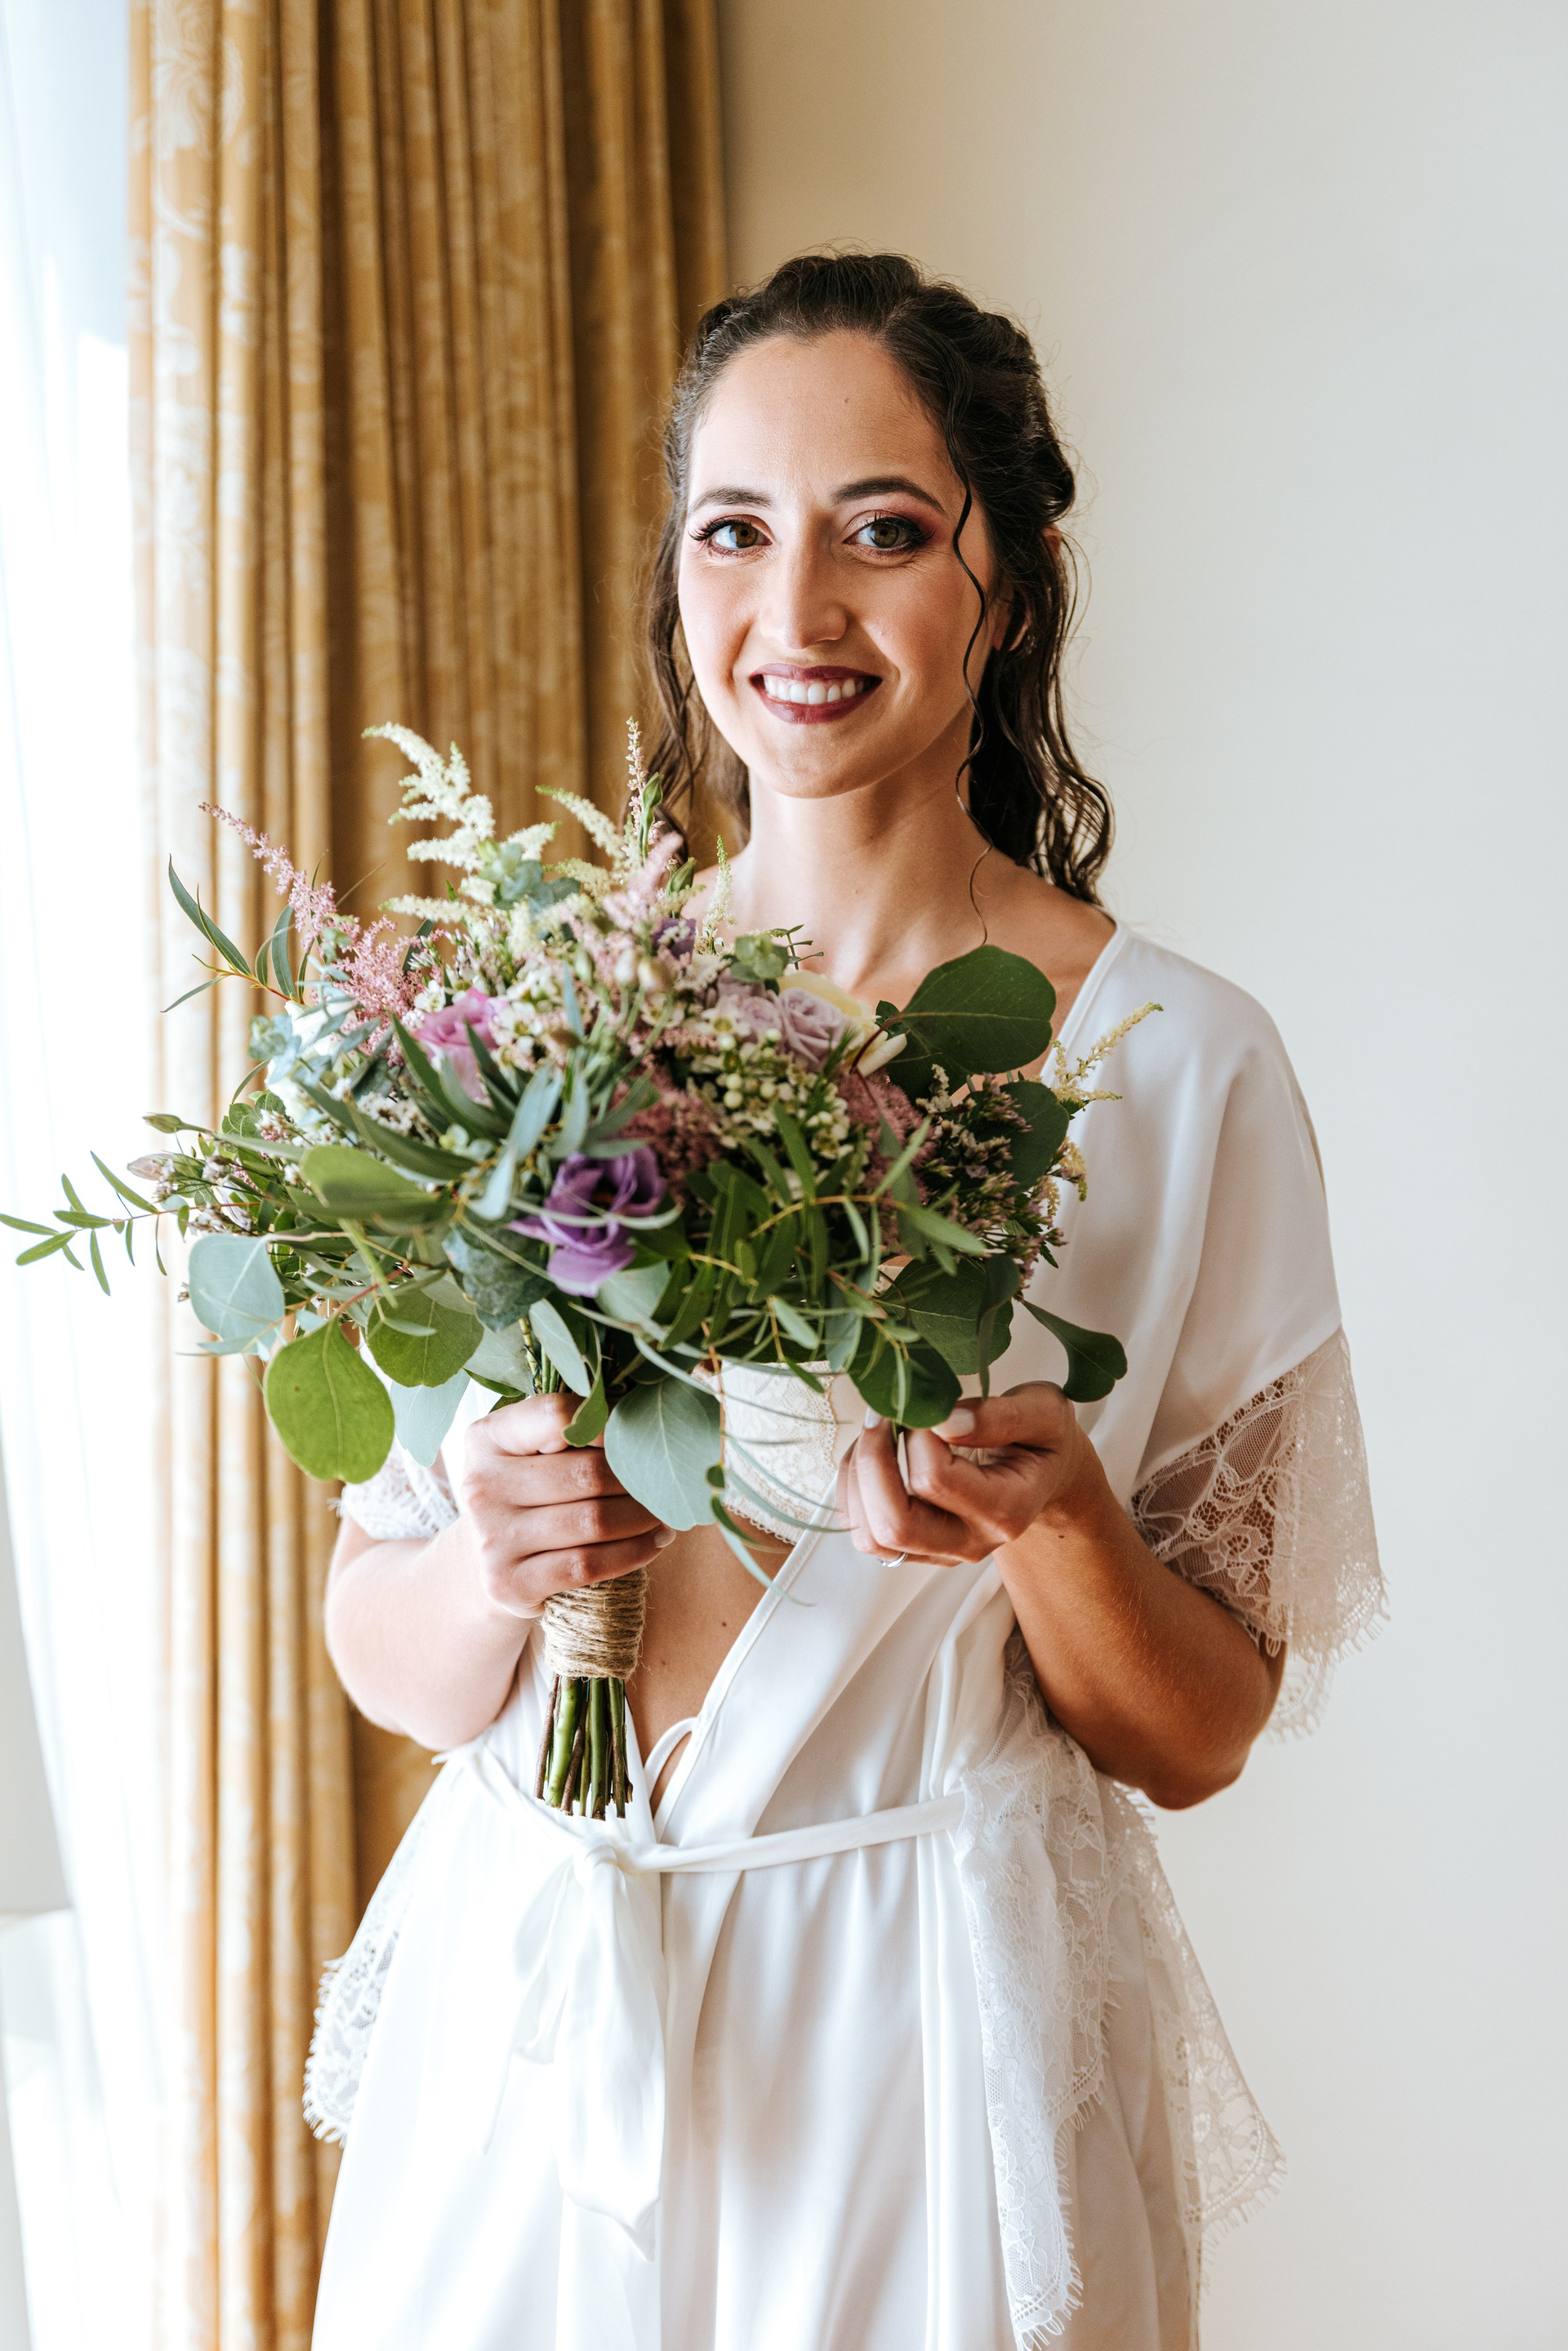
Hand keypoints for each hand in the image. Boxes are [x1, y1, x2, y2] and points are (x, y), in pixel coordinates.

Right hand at [456, 1392, 673, 1618]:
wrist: (486, 1568)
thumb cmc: (527, 1496)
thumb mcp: (531, 1452)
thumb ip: (573, 1429)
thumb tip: (645, 1415)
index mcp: (487, 1437)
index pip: (556, 1415)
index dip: (609, 1423)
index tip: (640, 1435)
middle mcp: (481, 1485)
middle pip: (586, 1473)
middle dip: (639, 1480)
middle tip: (667, 1483)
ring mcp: (492, 1538)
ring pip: (593, 1521)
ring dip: (643, 1517)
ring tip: (665, 1513)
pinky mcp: (508, 1582)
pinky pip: (586, 1564)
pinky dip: (631, 1553)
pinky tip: (653, 1544)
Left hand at [837, 1382, 1094, 1566]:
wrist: (1041, 1473)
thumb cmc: (1041, 1438)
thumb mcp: (1042, 1411)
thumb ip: (1000, 1415)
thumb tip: (944, 1422)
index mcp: (1005, 1510)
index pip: (935, 1480)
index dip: (916, 1435)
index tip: (927, 1406)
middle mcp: (969, 1542)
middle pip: (895, 1526)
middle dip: (872, 1462)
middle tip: (882, 1414)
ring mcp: (939, 1551)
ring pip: (871, 1536)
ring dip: (858, 1478)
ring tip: (877, 1432)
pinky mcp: (915, 1548)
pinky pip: (863, 1533)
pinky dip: (854, 1490)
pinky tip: (873, 1454)